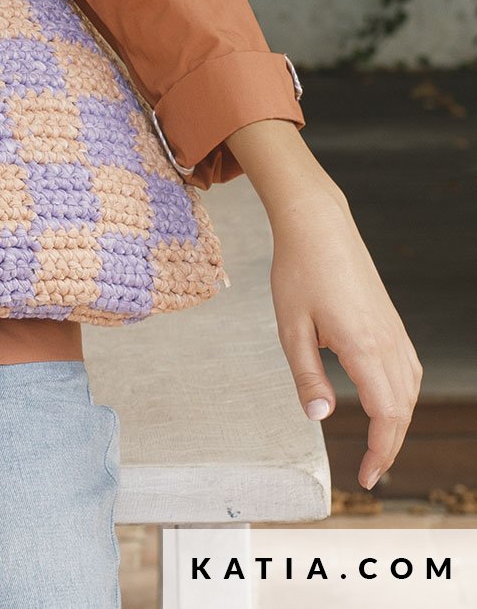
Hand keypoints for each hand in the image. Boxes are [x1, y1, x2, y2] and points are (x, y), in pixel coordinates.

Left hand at [268, 188, 422, 490]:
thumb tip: (319, 417)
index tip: (365, 476)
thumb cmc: (298, 270)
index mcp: (363, 346)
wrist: (317, 224)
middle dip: (388, 444)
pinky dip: (402, 395)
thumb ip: (306, 374)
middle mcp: (387, 340)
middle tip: (368, 470)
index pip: (385, 416)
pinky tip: (387, 401)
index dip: (379, 451)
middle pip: (402, 409)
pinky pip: (408, 368)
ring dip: (397, 421)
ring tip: (376, 443)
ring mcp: (394, 329)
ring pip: (409, 390)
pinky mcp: (391, 320)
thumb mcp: (290, 325)